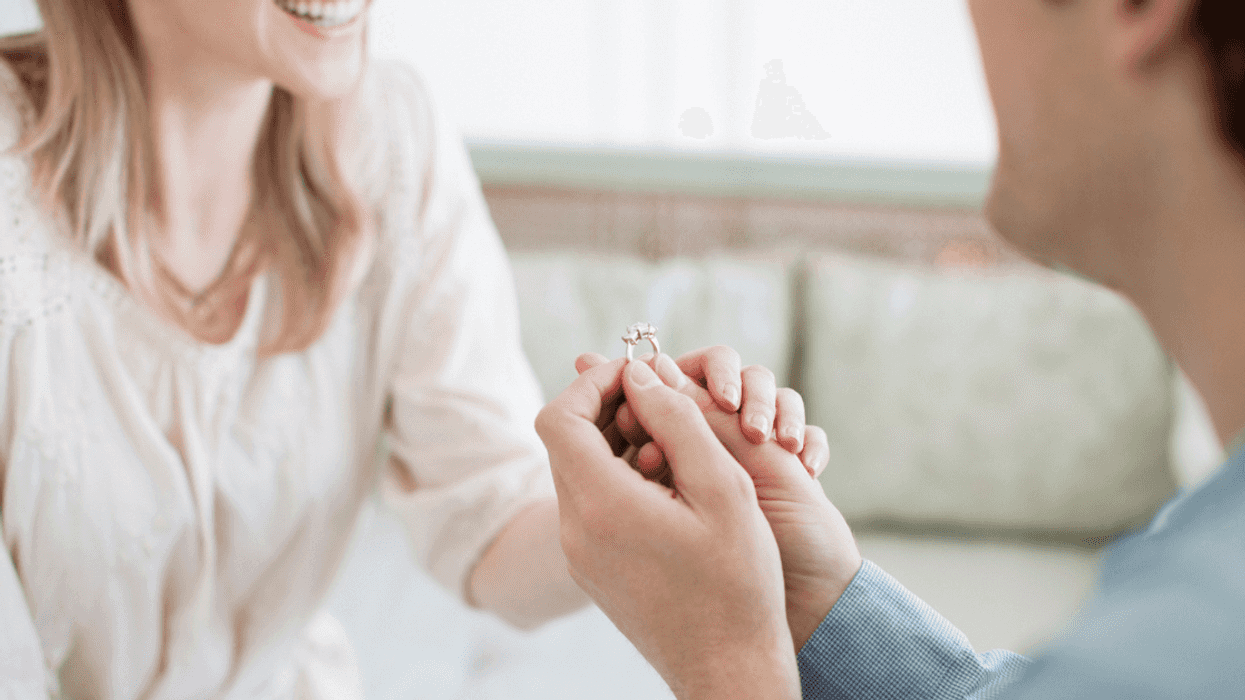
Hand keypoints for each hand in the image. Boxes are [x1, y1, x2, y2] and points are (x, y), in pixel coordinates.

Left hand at [537, 358, 800, 699]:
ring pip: (576, 471)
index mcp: (602, 505)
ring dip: (614, 444)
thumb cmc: (738, 583)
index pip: (560, 417)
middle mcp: (576, 529)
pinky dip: (616, 477)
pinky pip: (588, 503)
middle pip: (563, 441)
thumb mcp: (723, 488)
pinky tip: (666, 486)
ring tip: (672, 448)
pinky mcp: (591, 569)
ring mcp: (579, 554)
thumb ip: (679, 421)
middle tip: (660, 406)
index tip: (638, 376)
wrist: (728, 669)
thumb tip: (641, 376)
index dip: (593, 384)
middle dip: (606, 409)